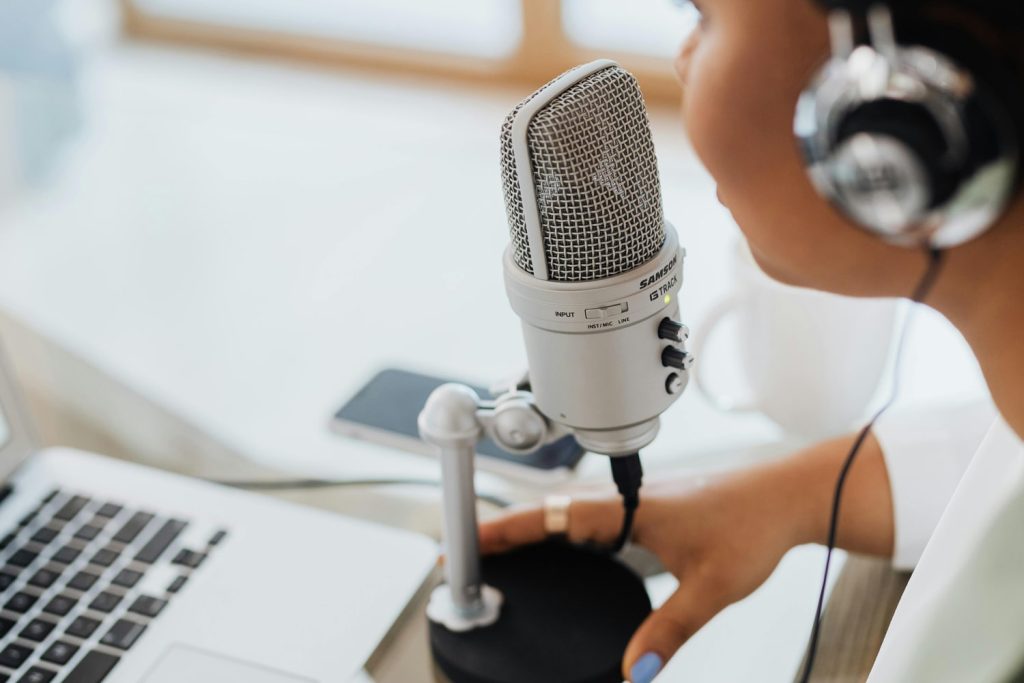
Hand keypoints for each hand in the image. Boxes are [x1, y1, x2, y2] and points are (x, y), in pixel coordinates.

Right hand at [478, 470, 805, 681]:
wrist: (788, 496)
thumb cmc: (755, 525)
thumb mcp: (711, 586)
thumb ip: (669, 631)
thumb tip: (635, 672)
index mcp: (631, 508)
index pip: (554, 516)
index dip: (508, 530)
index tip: (471, 542)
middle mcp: (627, 499)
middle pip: (550, 512)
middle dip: (506, 531)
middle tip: (468, 554)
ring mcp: (637, 501)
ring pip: (569, 513)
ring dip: (533, 530)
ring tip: (500, 554)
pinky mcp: (650, 509)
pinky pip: (591, 518)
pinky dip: (563, 532)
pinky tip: (562, 551)